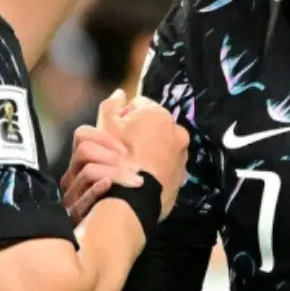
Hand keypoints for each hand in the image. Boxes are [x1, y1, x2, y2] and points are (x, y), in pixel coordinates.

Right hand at [60, 123, 143, 226]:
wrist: (113, 242)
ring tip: (136, 181)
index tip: (126, 150)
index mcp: (82, 164)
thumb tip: (128, 124)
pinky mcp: (74, 216)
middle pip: (84, 151)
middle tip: (135, 168)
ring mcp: (72, 196)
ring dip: (115, 172)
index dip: (105, 137)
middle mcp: (73, 178)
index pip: (82, 135)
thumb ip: (121, 154)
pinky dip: (97, 189)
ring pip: (88, 171)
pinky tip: (109, 185)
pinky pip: (84, 198)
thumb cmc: (124, 205)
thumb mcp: (121, 175)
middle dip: (113, 156)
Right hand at [98, 90, 188, 220]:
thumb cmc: (118, 157)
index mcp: (159, 114)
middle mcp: (176, 130)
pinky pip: (167, 164)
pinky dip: (157, 167)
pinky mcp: (182, 175)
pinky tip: (143, 176)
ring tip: (133, 164)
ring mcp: (182, 154)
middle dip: (140, 133)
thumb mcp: (106, 126)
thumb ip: (111, 105)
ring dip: (150, 150)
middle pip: (153, 126)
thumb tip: (121, 92)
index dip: (123, 116)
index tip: (115, 131)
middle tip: (123, 149)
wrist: (135, 198)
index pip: (139, 105)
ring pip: (162, 145)